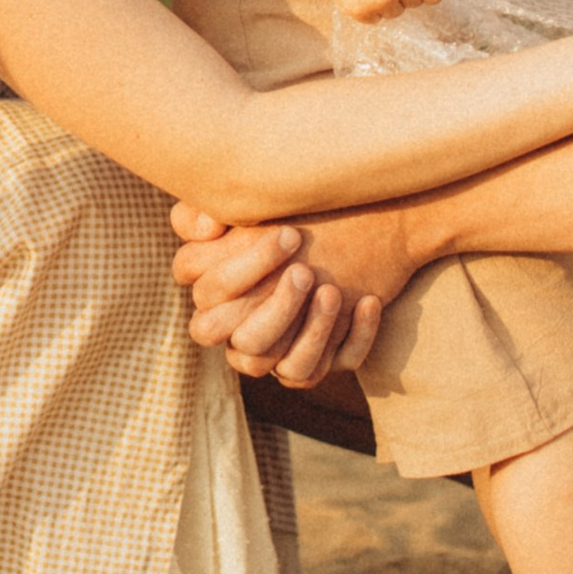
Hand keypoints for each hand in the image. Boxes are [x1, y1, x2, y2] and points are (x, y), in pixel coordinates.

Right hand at [168, 205, 395, 383]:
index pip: (209, 298)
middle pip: (247, 342)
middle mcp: (246, 333)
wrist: (354, 223)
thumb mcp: (242, 205)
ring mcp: (286, 352)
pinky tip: (369, 301)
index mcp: (218, 299)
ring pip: (290, 368)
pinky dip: (354, 339)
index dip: (242, 270)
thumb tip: (209, 228)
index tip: (287, 234)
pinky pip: (340, 367)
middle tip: (305, 270)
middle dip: (277, 310)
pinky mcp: (326, 358)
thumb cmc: (288, 213)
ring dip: (313, 332)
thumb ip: (203, 211)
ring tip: (333, 290)